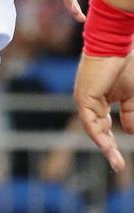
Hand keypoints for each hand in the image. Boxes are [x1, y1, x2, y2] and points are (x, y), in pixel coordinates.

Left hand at [74, 53, 133, 171]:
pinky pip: (90, 121)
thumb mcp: (132, 95)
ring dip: (106, 147)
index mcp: (100, 101)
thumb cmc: (125, 66)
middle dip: (109, 149)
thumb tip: (129, 133)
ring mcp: (86, 101)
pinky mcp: (84, 98)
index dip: (112, 142)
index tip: (120, 158)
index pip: (104, 126)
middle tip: (119, 166)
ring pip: (95, 130)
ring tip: (116, 162)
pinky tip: (107, 147)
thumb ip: (130, 113)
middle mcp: (90, 103)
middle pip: (99, 131)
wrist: (115, 47)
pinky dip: (98, 135)